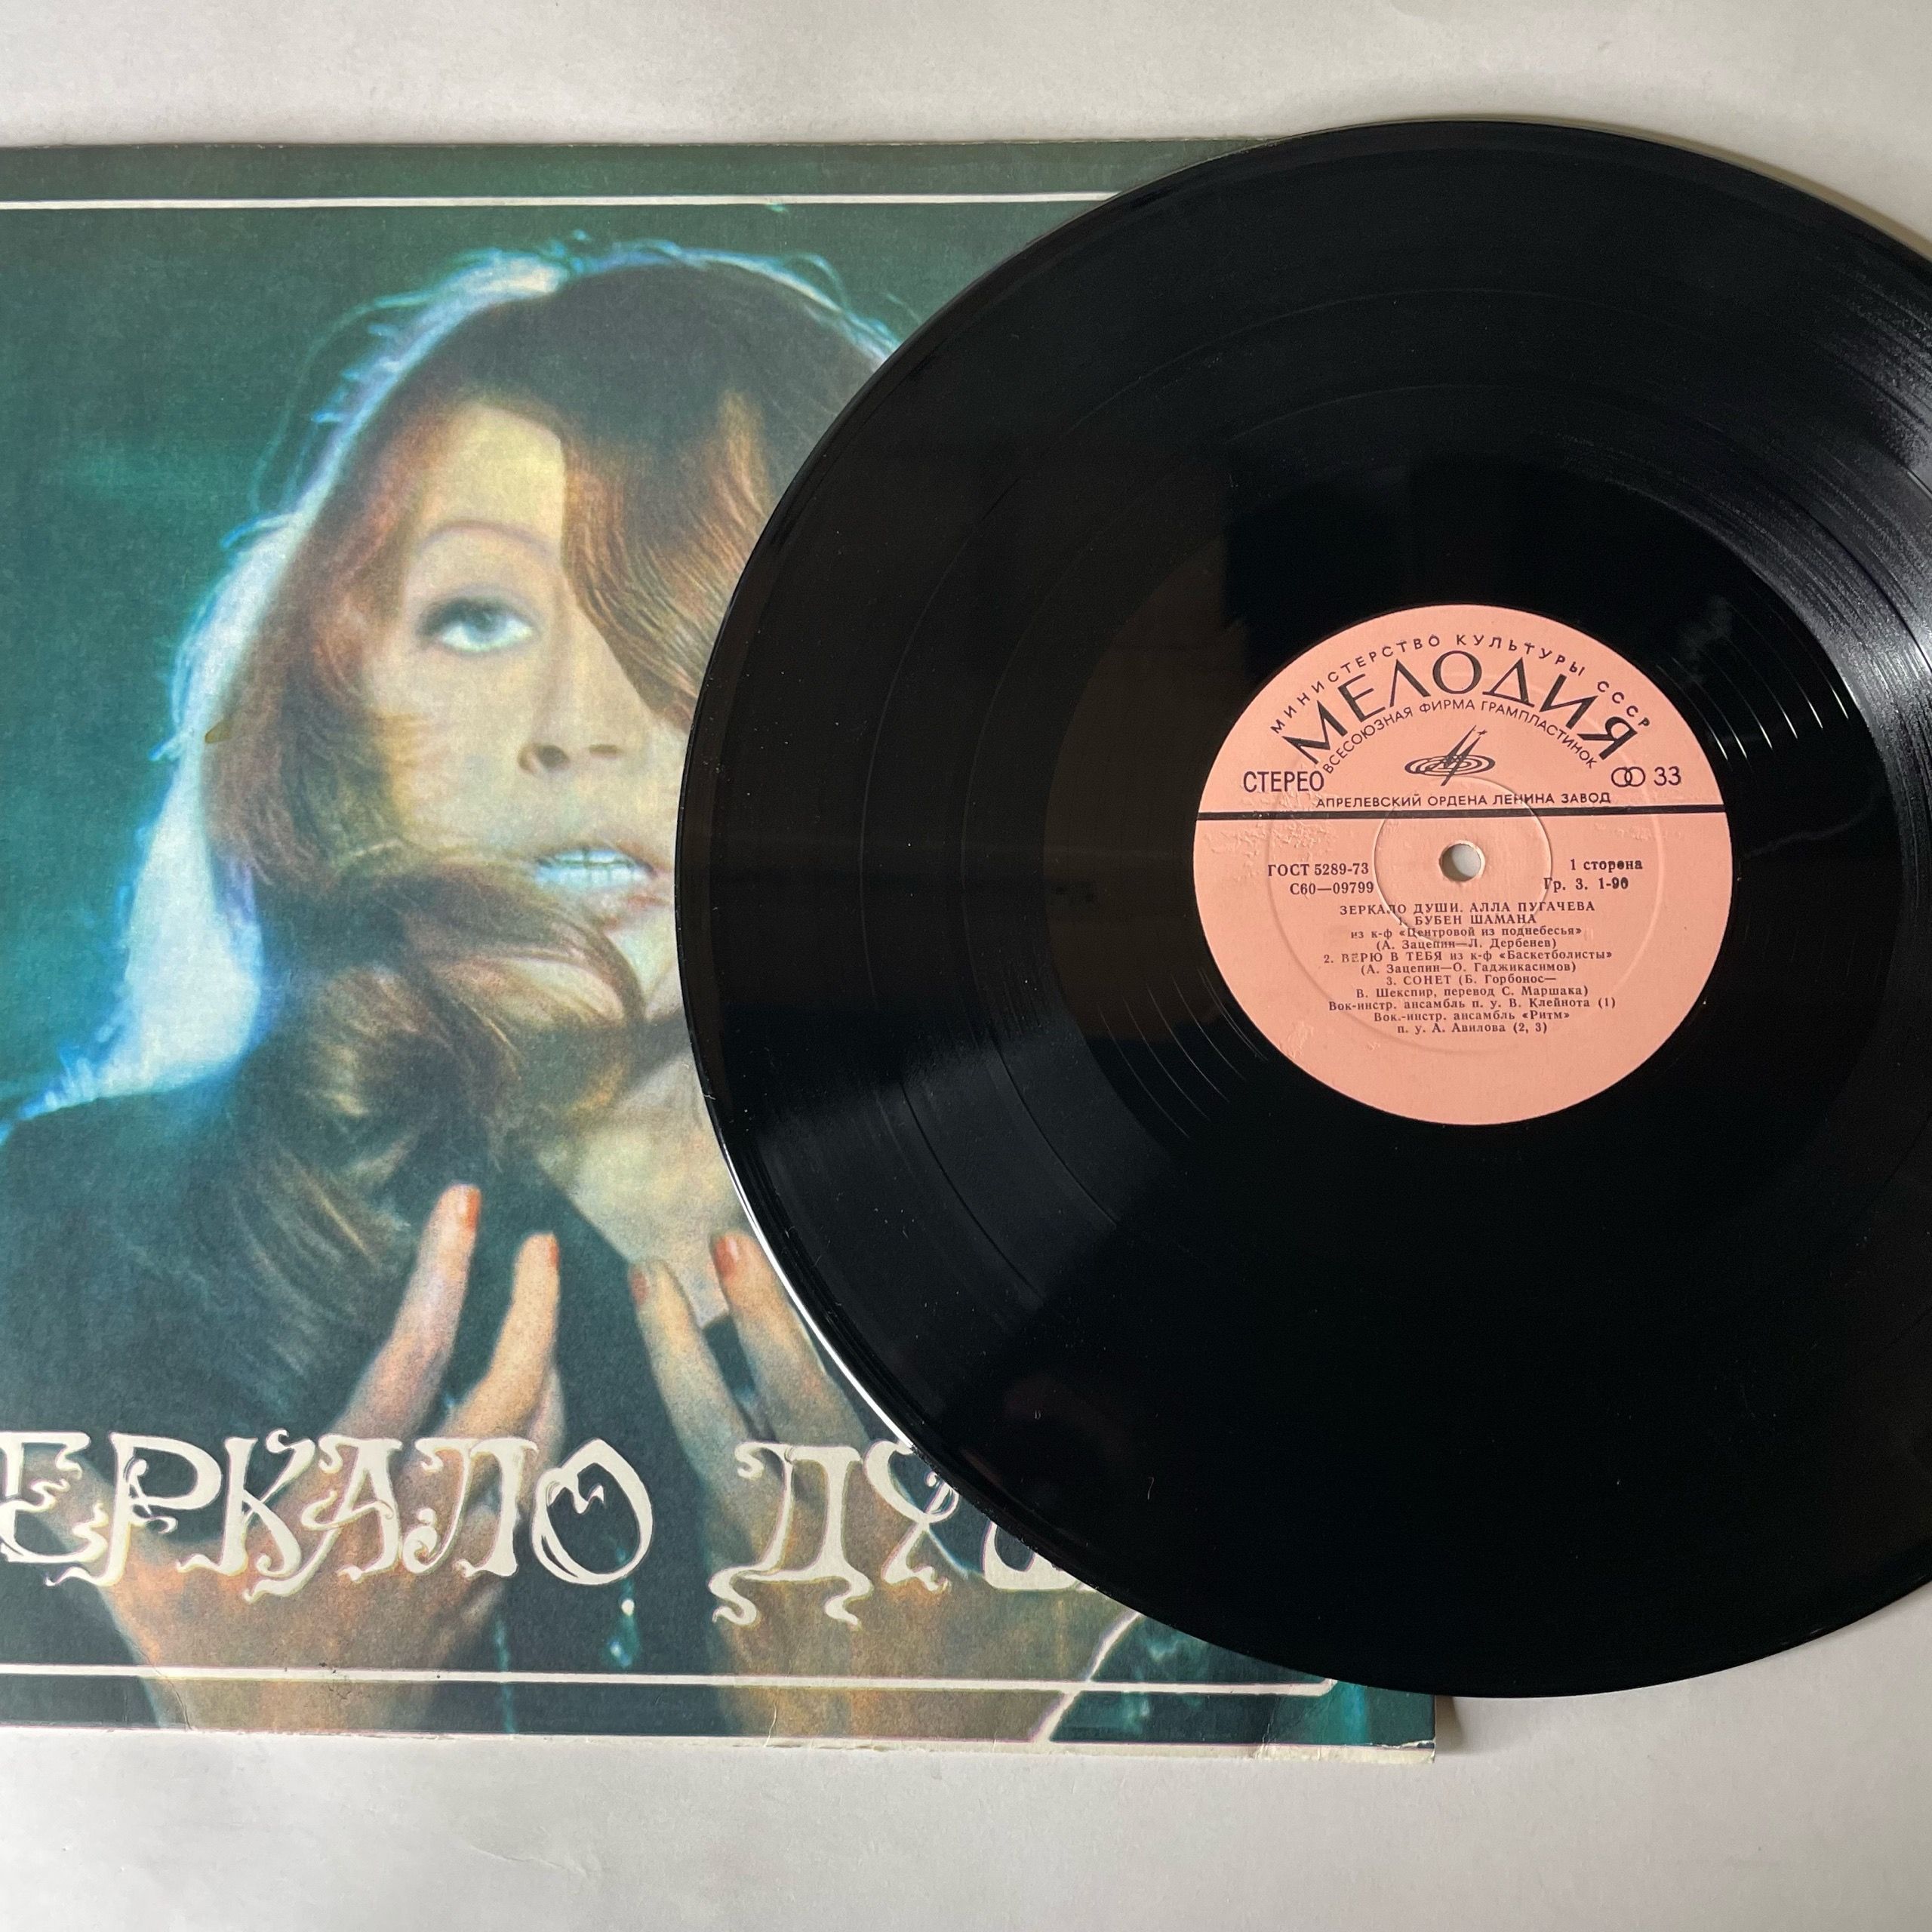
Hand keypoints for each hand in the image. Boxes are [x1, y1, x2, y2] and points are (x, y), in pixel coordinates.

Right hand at [51, 1185, 564, 1729]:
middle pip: (511, 1386)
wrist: (302, 1783)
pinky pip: (534, 1508)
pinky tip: (537, 1437)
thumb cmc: (223, 1683)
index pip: (413, 1353)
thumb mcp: (143, 1591)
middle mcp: (423, 1508)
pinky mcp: (480, 1593)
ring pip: (541, 1444)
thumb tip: (17, 1462)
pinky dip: (545, 1457)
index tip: (467, 1203)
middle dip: (536, 1303)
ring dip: (554, 1375)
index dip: (444, 1268)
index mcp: (349, 1487)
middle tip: (542, 1242)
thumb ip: (90, 1514)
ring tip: (549, 1326)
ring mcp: (463, 1551)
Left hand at [631, 1234, 1125, 1740]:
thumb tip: (1117, 1425)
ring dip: (679, 1383)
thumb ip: (1086, 1516)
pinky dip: (706, 1463)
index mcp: (868, 1524)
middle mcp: (794, 1544)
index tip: (733, 1251)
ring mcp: (751, 1582)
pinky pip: (711, 1522)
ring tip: (653, 1303)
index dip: (763, 1320)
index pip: (802, 1398)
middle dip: (685, 1337)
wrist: (899, 1798)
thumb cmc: (984, 1699)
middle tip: (660, 1267)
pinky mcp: (727, 1617)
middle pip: (717, 1424)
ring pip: (702, 1466)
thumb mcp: (1054, 1609)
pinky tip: (709, 1415)